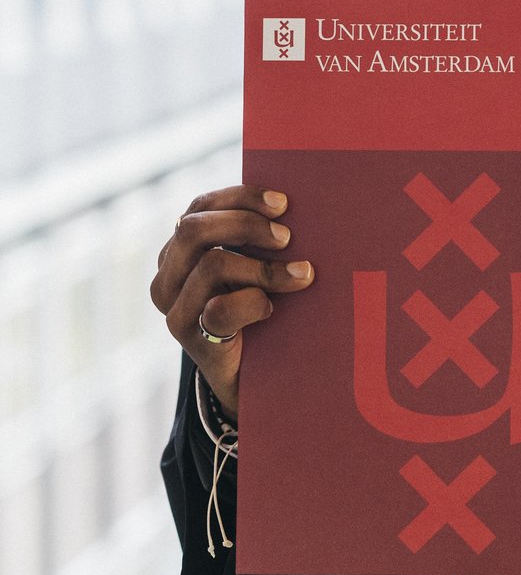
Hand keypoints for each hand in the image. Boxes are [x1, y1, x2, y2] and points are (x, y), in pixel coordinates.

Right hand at [149, 185, 314, 417]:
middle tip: (287, 238)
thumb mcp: (251, 269)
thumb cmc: (258, 311)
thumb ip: (254, 241)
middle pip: (195, 229)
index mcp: (178, 251)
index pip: (200, 207)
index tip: (282, 203)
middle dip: (247, 225)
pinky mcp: (190, 336)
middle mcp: (167, 276)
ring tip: (300, 275)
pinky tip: (272, 309)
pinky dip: (254, 303)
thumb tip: (288, 206)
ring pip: (212, 264)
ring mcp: (174, 307)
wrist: (250, 376)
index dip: (240, 198)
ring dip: (263, 268)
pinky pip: (221, 308)